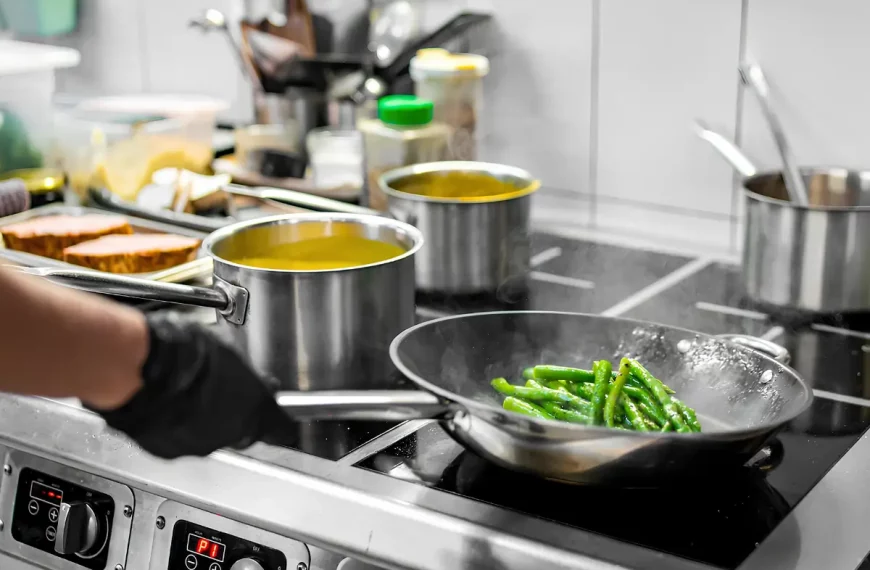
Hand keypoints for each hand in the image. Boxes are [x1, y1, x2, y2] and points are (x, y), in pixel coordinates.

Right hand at [89, 312, 289, 458]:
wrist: (139, 367)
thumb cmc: (184, 351)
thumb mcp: (227, 351)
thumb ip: (242, 374)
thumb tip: (241, 374)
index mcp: (256, 408)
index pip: (283, 429)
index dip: (279, 422)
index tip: (277, 416)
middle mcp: (231, 433)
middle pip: (243, 432)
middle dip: (234, 415)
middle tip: (220, 392)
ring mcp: (199, 444)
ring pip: (208, 436)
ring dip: (201, 419)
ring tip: (184, 392)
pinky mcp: (167, 450)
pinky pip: (177, 438)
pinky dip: (173, 425)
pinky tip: (165, 403)